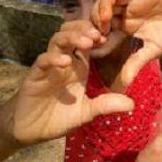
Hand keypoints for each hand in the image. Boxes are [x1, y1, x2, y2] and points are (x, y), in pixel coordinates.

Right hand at [7, 20, 134, 144]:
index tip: (110, 34)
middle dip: (84, 29)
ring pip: (56, 41)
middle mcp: (64, 62)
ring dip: (71, 38)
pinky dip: (53, 59)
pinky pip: (43, 61)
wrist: (30, 131)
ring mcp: (48, 67)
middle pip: (71, 34)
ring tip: (85, 43)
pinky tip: (65, 62)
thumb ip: (105, 106)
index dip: (97, 33)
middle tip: (98, 34)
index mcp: (78, 66)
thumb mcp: (86, 113)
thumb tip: (131, 104)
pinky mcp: (35, 76)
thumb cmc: (58, 118)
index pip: (87, 41)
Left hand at [92, 0, 161, 88]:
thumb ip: (137, 63)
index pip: (101, 23)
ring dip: (105, 3)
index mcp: (124, 24)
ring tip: (107, 16)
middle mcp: (126, 9)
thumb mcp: (152, 51)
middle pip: (102, 7)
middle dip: (96, 16)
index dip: (96, 29)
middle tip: (100, 27)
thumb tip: (125, 83)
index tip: (98, 40)